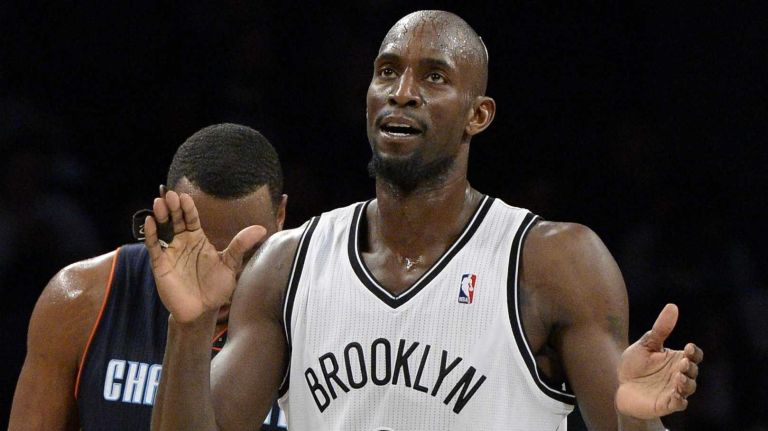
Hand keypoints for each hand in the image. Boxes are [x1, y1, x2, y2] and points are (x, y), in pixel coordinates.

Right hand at [144, 190, 265, 322]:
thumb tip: (261, 229)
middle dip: (173, 207)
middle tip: (170, 195)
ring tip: (159, 203)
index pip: (191, 218)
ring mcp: (170, 252)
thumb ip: (240, 245)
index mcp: (198, 238)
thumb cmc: (216, 287)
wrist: (203, 311)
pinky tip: (150, 222)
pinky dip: (151, 235)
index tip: (185, 196)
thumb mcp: (230, 264)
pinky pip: (154, 247)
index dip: (188, 208)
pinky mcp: (160, 264)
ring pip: (163, 230)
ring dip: (160, 216)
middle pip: (176, 220)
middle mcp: (182, 242)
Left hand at [615, 304, 702, 418]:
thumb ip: (660, 328)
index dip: (694, 352)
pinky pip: (678, 404)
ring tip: (679, 376)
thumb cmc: (635, 364)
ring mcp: (673, 390)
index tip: (688, 348)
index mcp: (676, 359)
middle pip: (693, 371)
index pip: (694, 355)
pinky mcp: (665, 404)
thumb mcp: (646, 344)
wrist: (618, 384)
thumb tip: (673, 306)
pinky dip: (679, 400)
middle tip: (683, 362)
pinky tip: (676, 395)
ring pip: (689, 388)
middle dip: (690, 367)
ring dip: (687, 383)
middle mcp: (678, 374)